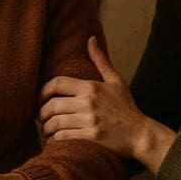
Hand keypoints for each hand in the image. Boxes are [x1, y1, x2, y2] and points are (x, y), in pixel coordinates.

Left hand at [38, 36, 175, 172]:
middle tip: (41, 118)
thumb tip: (91, 39)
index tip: (40, 98)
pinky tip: (55, 139)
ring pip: (56, 122)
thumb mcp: (116, 81)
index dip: (43, 91)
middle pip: (53, 105)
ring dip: (46, 128)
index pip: (57, 83)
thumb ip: (101, 61)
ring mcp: (90, 120)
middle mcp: (88, 102)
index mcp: (91, 87)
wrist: (140, 133)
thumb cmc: (126, 108)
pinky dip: (55, 139)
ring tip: (46, 130)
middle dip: (41, 113)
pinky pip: (64, 136)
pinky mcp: (91, 136)